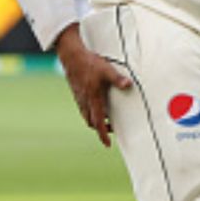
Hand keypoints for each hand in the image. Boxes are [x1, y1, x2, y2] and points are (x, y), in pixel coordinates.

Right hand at [54, 27, 131, 147]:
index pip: (98, 122)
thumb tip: (128, 85)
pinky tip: (96, 104)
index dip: (103, 135)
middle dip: (100, 128)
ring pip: (86, 115)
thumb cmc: (89, 63)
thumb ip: (117, 79)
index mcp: (93, 98)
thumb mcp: (106, 70)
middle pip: (91, 122)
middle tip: (110, 128)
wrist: (71, 56)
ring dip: (95, 119)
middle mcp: (85, 101)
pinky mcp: (77, 92)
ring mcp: (79, 97)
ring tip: (105, 118)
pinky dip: (90, 111)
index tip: (107, 144)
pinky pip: (83, 108)